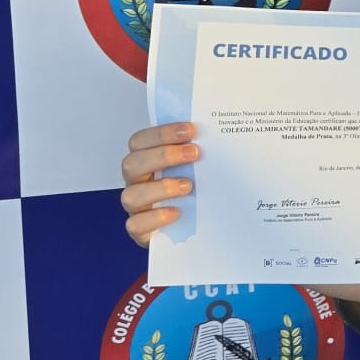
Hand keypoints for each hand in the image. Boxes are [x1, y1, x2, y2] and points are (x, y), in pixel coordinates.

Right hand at [119, 121, 198, 247]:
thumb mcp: (199, 164)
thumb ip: (203, 147)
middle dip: (164, 155)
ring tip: (188, 186)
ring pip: (131, 195)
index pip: (140, 140)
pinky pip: (135, 225)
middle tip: (195, 153)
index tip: (190, 130)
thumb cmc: (197, 186)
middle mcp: (137, 181)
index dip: (162, 133)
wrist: (200, 225)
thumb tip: (229, 128)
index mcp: (146, 159)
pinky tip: (177, 212)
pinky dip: (155, 217)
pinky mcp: (140, 230)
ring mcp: (137, 207)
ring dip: (161, 187)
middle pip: (132, 164)